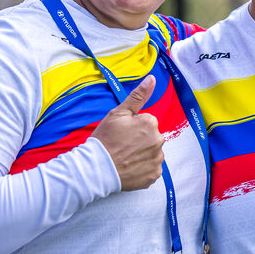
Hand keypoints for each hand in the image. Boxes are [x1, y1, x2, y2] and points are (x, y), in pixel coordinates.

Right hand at [90, 74, 164, 190]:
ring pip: (152, 153)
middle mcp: (158, 140)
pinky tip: (129, 167)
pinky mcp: (154, 175)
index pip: (147, 122)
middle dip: (140, 140)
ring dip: (142, 154)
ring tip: (125, 157)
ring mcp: (157, 159)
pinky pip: (152, 168)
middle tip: (122, 146)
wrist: (96, 168)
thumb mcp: (118, 113)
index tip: (121, 134)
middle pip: (151, 137)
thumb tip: (152, 79)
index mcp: (150, 123)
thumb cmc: (105, 139)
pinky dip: (143, 168)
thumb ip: (137, 96)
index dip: (133, 127)